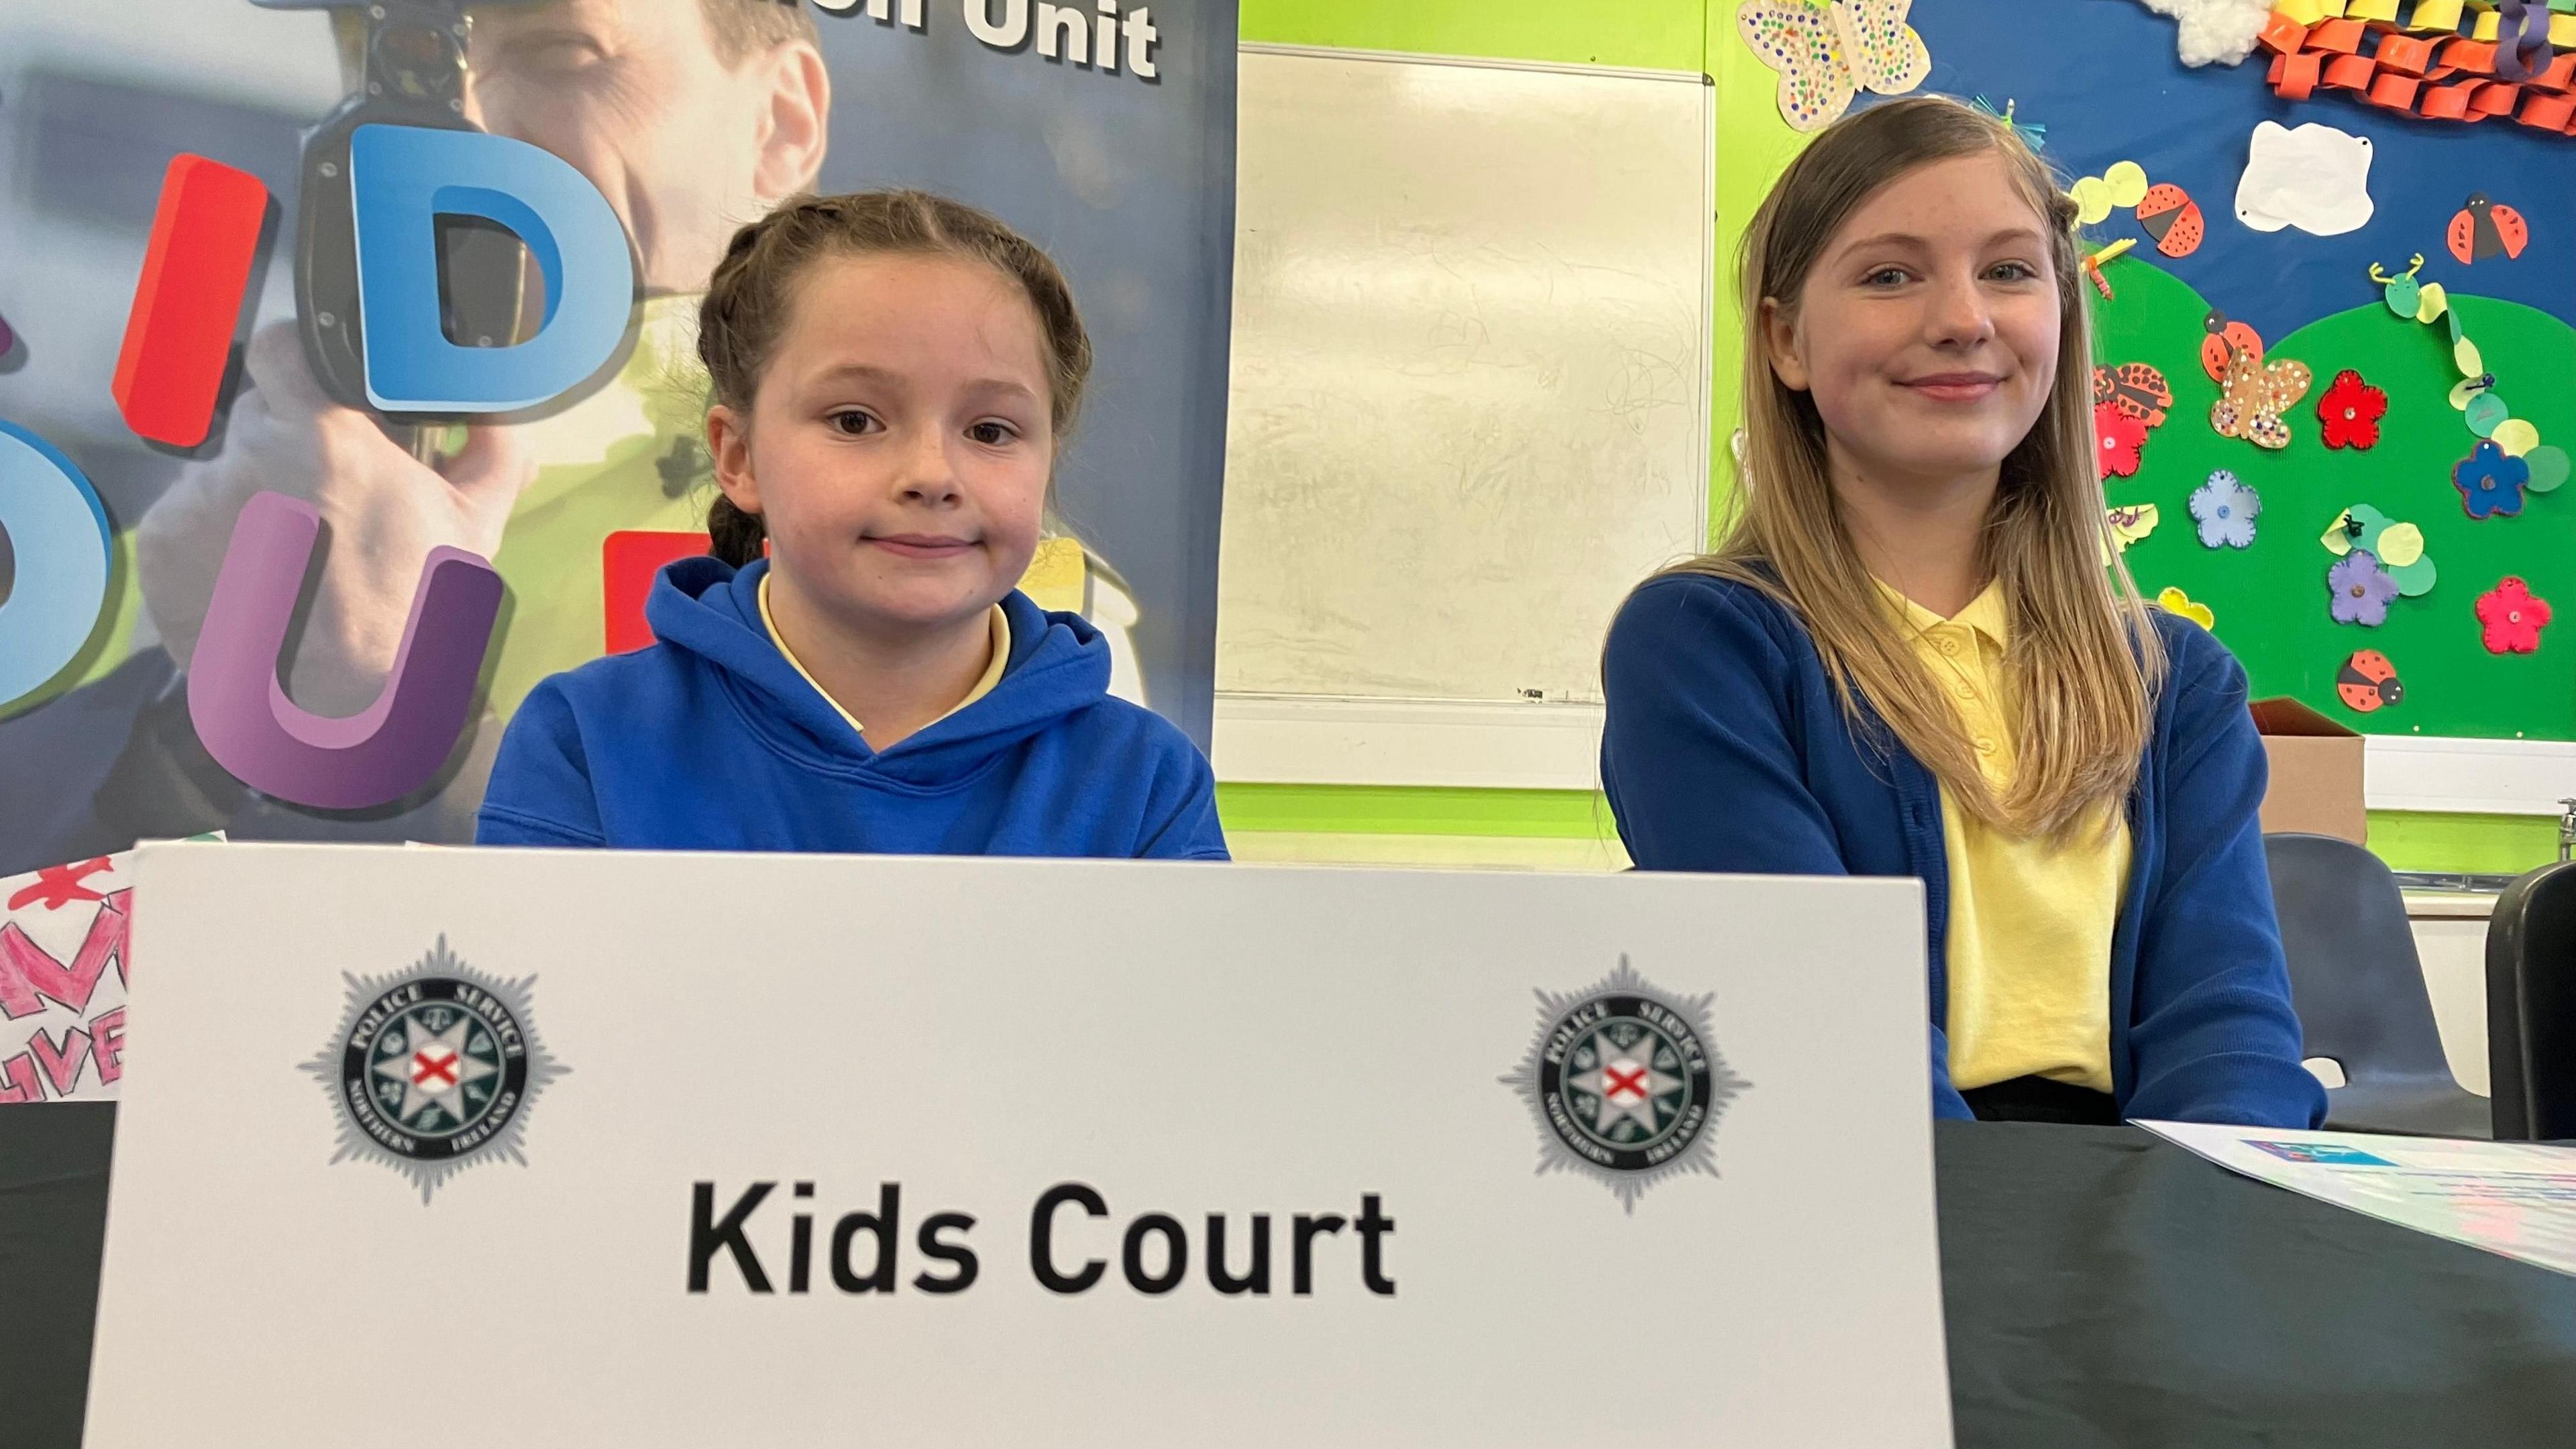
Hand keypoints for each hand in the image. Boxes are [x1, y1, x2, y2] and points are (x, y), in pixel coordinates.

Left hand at [136, 322, 533, 716]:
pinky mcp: (162, 549)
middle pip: (254, 419)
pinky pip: (188, 524)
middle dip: (284, 450)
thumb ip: (490, 455)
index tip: (311, 394)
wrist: (347, 714)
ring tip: (290, 561)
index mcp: (325, 438)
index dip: (297, 369)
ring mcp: (197, 505)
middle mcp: (248, 459)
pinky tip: (253, 586)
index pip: (280, 350)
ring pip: (221, 475)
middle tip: (322, 507)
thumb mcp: (473, 531)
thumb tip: (498, 416)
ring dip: (248, 501)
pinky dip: (213, 547)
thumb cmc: (416, 617)